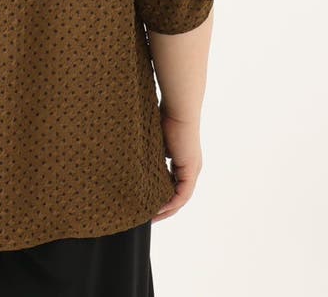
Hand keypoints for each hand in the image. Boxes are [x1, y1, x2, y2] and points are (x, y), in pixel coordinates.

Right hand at [151, 107, 202, 221]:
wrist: (178, 109)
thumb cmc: (163, 117)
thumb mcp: (154, 140)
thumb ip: (150, 152)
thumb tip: (135, 160)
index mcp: (181, 159)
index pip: (172, 183)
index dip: (161, 196)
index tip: (147, 204)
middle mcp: (189, 167)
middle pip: (177, 194)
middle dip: (164, 207)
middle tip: (148, 217)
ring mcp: (191, 168)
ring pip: (181, 196)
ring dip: (168, 208)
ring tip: (152, 217)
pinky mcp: (191, 169)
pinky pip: (183, 193)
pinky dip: (172, 202)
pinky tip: (160, 208)